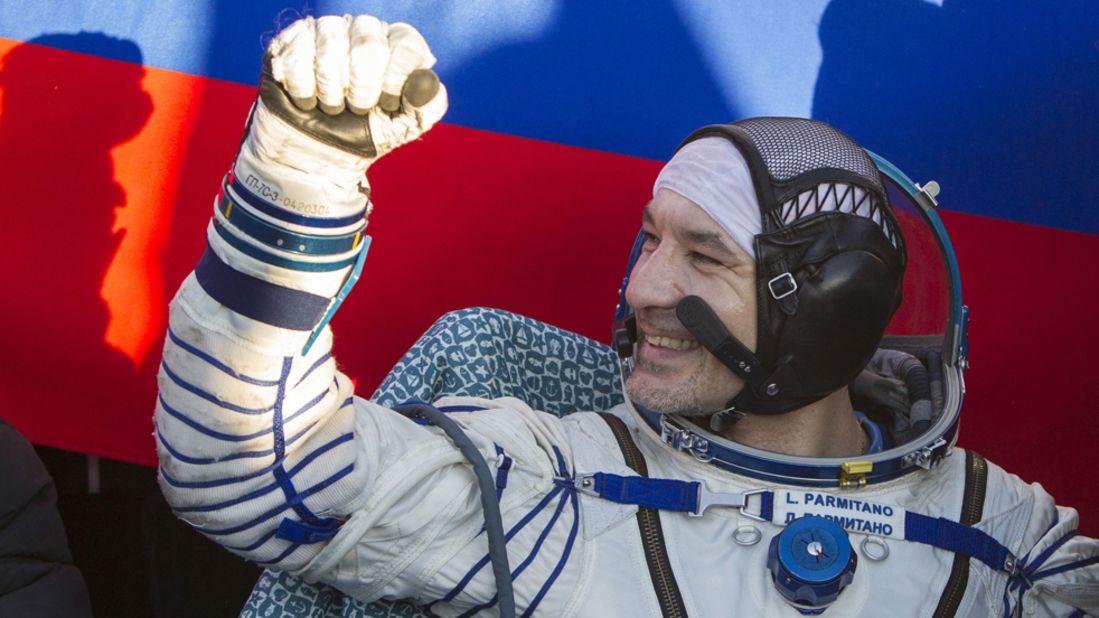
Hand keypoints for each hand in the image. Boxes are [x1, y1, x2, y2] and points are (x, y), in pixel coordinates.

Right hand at [234, 15, 447, 218]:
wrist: (316, 157)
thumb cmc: (364, 136)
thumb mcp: (404, 128)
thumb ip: (427, 106)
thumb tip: (426, 82)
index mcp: (396, 47)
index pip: (405, 43)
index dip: (397, 75)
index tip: (388, 103)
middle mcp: (363, 32)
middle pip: (369, 42)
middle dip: (363, 85)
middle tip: (357, 108)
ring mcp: (327, 32)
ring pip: (331, 43)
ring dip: (331, 89)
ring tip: (330, 108)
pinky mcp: (292, 41)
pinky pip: (298, 52)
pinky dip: (303, 87)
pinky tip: (306, 102)